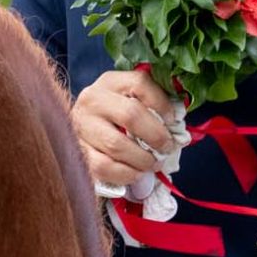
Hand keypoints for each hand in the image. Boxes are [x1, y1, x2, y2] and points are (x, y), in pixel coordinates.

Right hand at [71, 67, 182, 190]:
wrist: (81, 134)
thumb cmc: (116, 119)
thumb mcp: (132, 102)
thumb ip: (153, 107)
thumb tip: (178, 126)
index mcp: (110, 82)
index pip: (140, 83)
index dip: (162, 104)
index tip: (173, 121)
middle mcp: (92, 99)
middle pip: (131, 115)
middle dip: (156, 136)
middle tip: (167, 148)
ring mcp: (81, 126)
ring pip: (117, 145)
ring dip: (142, 159)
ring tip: (153, 164)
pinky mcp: (78, 152)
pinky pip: (105, 166)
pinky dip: (126, 174)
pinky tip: (136, 174)